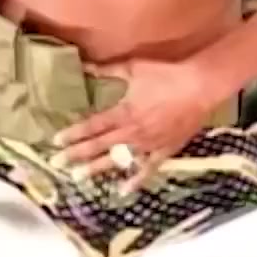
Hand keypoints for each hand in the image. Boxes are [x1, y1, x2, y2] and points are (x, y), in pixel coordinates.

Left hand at [52, 55, 231, 194]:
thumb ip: (108, 69)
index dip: (73, 133)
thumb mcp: (134, 68)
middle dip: (76, 155)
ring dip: (98, 169)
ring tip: (78, 178)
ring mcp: (148, 144)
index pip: (92, 126)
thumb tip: (85, 66)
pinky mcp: (165, 150)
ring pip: (119, 160)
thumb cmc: (167, 75)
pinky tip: (122, 190)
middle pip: (99, 146)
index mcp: (124, 112)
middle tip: (56, 164)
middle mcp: (132, 132)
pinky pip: (148, 169)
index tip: (56, 141)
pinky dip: (136, 180)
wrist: (200, 86)